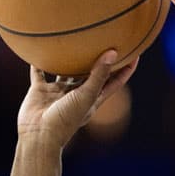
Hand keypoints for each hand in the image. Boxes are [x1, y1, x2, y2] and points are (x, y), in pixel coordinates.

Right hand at [17, 50, 138, 149]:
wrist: (38, 135)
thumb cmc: (66, 119)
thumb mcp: (86, 96)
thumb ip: (99, 75)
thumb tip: (113, 53)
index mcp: (93, 99)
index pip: (114, 82)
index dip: (126, 69)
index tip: (135, 53)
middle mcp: (77, 94)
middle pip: (91, 74)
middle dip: (98, 60)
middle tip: (106, 40)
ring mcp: (58, 93)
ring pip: (65, 72)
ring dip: (68, 59)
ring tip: (72, 41)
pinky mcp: (40, 91)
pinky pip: (39, 73)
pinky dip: (38, 63)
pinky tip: (39, 47)